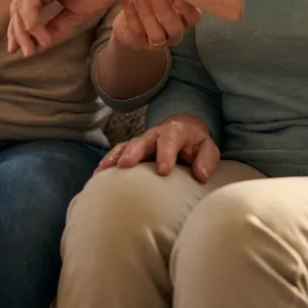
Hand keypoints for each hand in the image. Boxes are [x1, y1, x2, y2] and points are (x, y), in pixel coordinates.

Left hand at [8, 0, 138, 57]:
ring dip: (24, 28)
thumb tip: (38, 46)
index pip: (25, 10)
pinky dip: (31, 15)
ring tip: (34, 46)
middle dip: (18, 32)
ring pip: (20, 2)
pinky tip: (37, 30)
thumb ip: (55, 28)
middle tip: (26, 53)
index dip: (21, 32)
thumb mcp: (75, 15)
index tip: (25, 53)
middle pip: (17, 7)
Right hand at [97, 114, 219, 181]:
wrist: (183, 133)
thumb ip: (207, 160)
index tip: (163, 171)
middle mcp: (155, 134)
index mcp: (175, 133)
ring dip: (115, 157)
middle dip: (133, 152)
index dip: (165, 154)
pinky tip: (98, 174)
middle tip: (125, 165)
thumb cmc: (195, 146)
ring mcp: (141, 141)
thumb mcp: (208, 149)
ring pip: (126, 146)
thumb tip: (200, 175)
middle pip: (142, 140)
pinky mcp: (131, 149)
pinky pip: (117, 152)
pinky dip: (108, 161)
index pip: (169, 141)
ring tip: (104, 170)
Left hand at [112, 0, 200, 50]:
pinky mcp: (138, 44)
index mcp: (186, 18)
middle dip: (163, 8)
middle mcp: (174, 33)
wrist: (129, 16)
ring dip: (146, 12)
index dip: (187, 8)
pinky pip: (136, 31)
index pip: (194, 17)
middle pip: (174, 27)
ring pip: (156, 34)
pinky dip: (131, 14)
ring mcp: (157, 43)